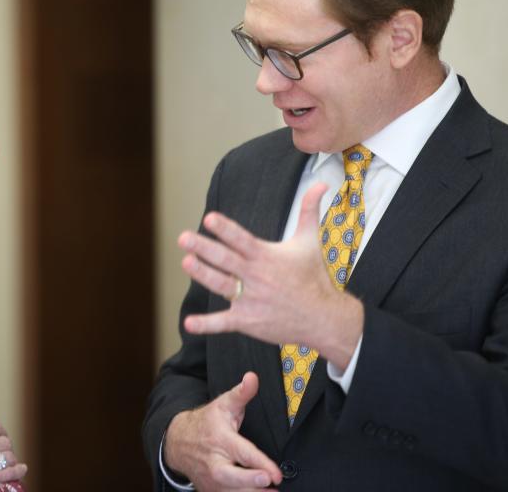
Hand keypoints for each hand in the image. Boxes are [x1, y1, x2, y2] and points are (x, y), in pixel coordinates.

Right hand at [0, 419, 26, 483]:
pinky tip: (21, 469)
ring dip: (11, 458)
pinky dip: (17, 471)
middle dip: (6, 446)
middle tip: (4, 451)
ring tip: (11, 461)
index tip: (0, 435)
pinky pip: (8, 473)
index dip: (0, 430)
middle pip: (4, 441)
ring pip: (8, 456)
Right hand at [165, 372, 281, 490]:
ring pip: (230, 491)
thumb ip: (241, 393)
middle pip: (230, 476)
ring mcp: (211, 479)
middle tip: (268, 482)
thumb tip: (253, 377)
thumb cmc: (206, 423)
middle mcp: (214, 462)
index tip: (275, 473)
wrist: (178, 442)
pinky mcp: (211, 491)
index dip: (259, 463)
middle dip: (249, 481)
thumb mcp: (223, 404)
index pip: (241, 452)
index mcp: (220, 439)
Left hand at [179, 183, 362, 369]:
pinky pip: (225, 322)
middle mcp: (257, 276)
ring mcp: (251, 299)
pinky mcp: (249, 320)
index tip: (209, 218)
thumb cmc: (314, 276)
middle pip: (226, 259)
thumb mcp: (310, 241)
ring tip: (186, 262)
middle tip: (183, 238)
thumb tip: (322, 182)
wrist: (324, 317)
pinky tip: (189, 323)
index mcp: (267, 256)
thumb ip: (310, 210)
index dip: (225, 229)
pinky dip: (207, 325)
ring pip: (221, 285)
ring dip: (202, 274)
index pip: (242, 239)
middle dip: (204, 248)